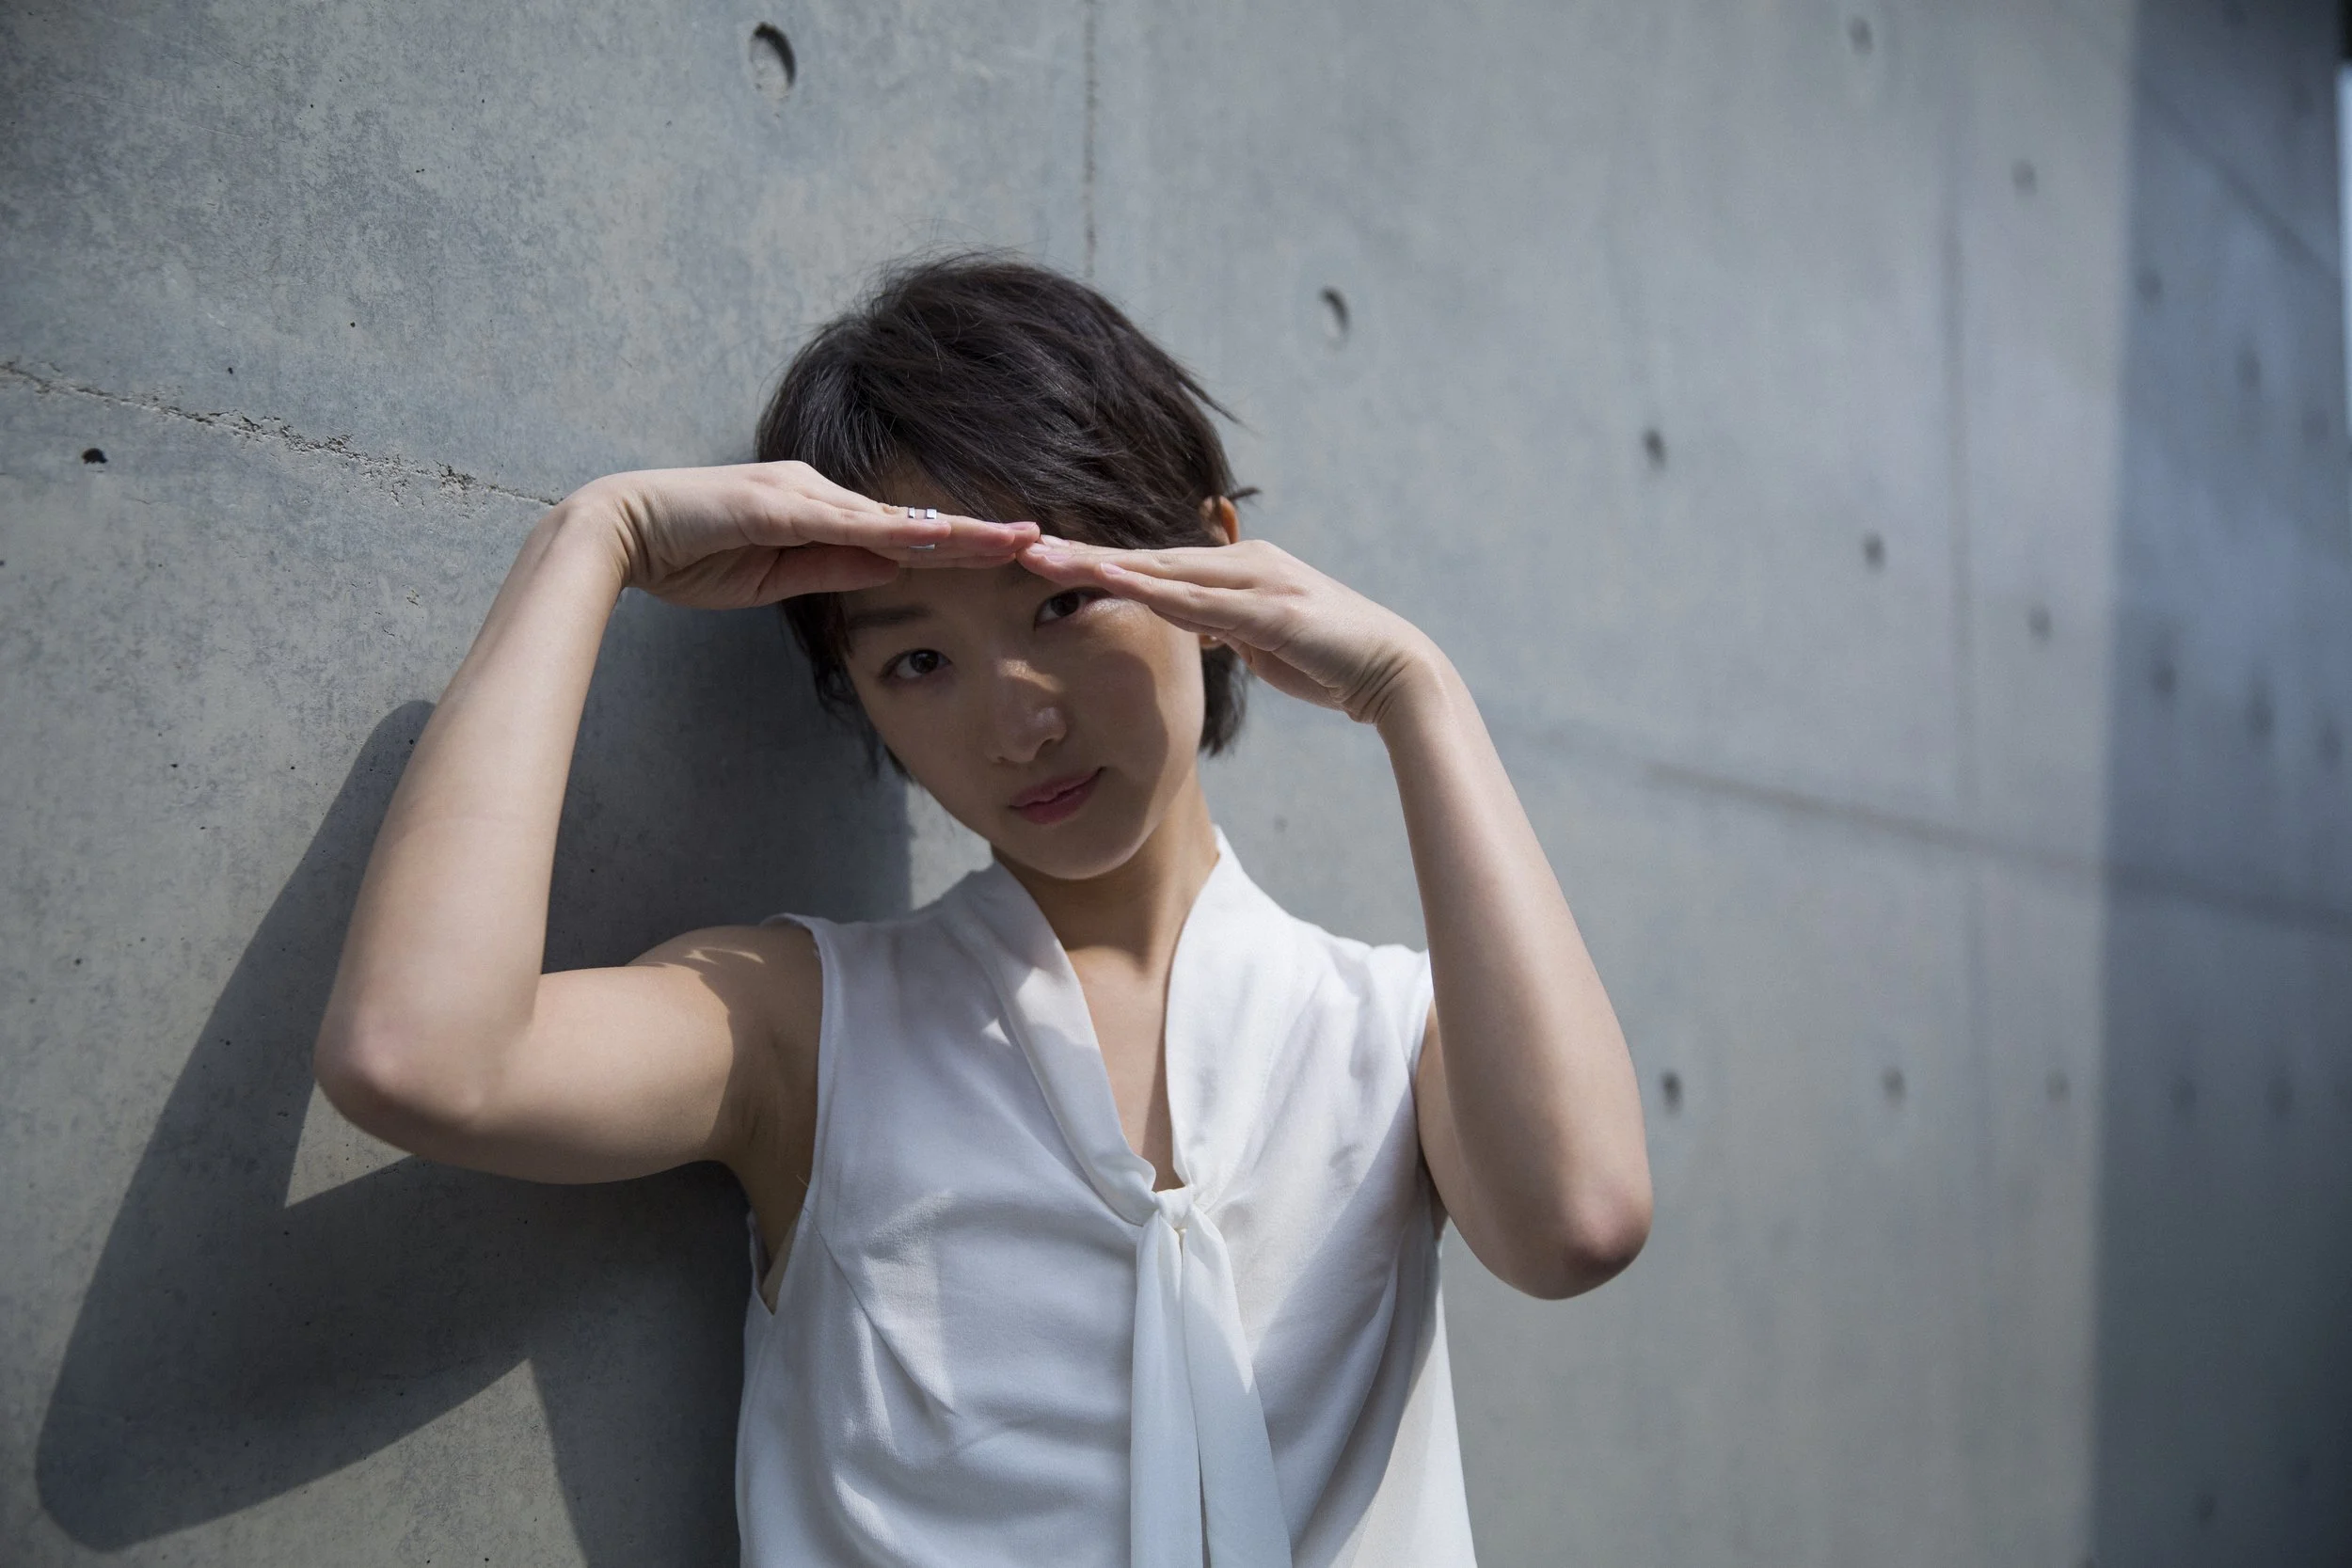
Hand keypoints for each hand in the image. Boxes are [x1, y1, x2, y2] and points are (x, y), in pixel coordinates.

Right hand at [573, 461, 1037, 610]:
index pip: (904, 534)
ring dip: (958, 532)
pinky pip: (851, 525)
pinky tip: (938, 543)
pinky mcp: (780, 506)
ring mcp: (803, 495)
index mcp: (820, 511)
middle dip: (980, 533)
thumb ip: (832, 570)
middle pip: (915, 520)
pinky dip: (897, 535)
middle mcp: (820, 494)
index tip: (1010, 554)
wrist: (620, 530)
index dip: (960, 544)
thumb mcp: (776, 576)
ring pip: (896, 519)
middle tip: (1042, 539)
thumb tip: (891, 573)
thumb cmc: (690, 553)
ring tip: (1015, 540)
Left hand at [1018, 536, 1439, 725]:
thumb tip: (1198, 628)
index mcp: (1237, 568)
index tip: (1046, 559)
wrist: (1394, 669)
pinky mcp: (1271, 610)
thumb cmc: (1328, 659)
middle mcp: (1242, 562)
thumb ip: (1228, 626)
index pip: (1155, 563)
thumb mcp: (1263, 639)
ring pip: (1163, 570)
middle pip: (1147, 555)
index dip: (1098, 561)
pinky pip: (1200, 601)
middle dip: (1082, 553)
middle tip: (1022, 545)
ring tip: (1045, 560)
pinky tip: (1113, 582)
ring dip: (1101, 566)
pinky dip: (1153, 591)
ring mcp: (1257, 581)